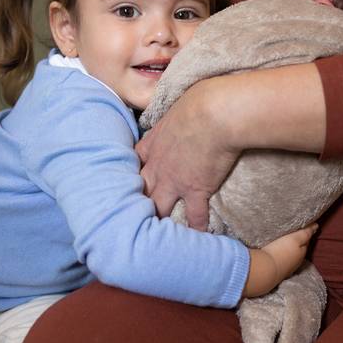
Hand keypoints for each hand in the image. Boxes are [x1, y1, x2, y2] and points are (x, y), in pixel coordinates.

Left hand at [137, 79, 239, 230]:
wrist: (215, 113)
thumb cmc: (198, 103)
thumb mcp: (175, 108)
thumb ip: (172, 118)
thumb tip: (179, 112)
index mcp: (151, 145)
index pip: (132, 165)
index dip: (130, 176)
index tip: (128, 184)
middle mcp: (157, 168)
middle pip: (139, 192)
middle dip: (134, 206)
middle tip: (130, 219)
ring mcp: (174, 182)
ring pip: (159, 209)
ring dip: (158, 222)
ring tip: (155, 238)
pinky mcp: (196, 191)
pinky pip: (194, 217)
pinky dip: (196, 229)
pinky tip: (198, 240)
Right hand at [243, 224, 317, 297]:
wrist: (265, 269)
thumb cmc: (280, 251)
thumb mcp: (295, 238)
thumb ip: (306, 232)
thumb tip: (316, 226)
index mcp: (302, 252)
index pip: (306, 241)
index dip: (303, 233)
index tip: (300, 227)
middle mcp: (297, 261)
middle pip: (298, 249)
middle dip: (296, 242)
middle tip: (291, 233)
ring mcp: (287, 268)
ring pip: (290, 256)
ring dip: (288, 250)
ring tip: (282, 242)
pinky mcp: (278, 272)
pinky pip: (282, 261)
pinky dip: (282, 256)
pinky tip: (276, 253)